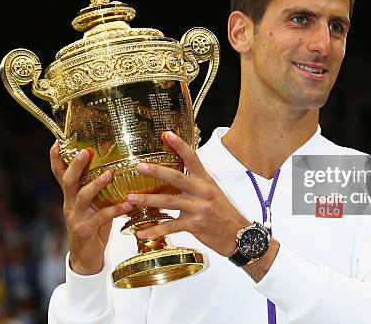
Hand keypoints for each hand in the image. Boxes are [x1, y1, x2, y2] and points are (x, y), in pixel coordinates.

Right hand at [50, 143, 134, 274]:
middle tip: (86, 151)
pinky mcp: (85, 230)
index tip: (57, 141)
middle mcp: (70, 204)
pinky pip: (100, 217)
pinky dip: (115, 209)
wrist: (85, 259)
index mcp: (70, 196)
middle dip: (76, 165)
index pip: (59, 174)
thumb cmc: (93, 227)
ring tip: (111, 173)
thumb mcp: (93, 205)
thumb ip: (99, 190)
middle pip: (68, 181)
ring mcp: (76, 217)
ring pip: (83, 197)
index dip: (56, 158)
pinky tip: (128, 204)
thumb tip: (115, 167)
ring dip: (97, 184)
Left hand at [128, 131, 249, 256]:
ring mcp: (198, 208)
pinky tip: (141, 232)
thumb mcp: (213, 192)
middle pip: (176, 177)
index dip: (179, 145)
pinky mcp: (195, 225)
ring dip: (147, 200)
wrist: (239, 235)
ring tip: (131, 199)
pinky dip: (154, 229)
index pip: (192, 158)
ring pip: (169, 201)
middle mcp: (202, 191)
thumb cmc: (224, 213)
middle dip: (156, 171)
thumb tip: (176, 175)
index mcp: (206, 180)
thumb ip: (196, 183)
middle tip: (138, 166)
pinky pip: (171, 227)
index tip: (166, 134)